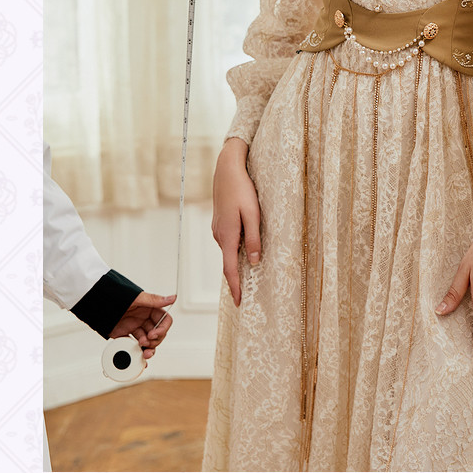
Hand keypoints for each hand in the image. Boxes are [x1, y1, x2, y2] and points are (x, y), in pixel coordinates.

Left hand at [108, 292, 174, 359]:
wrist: (96, 303)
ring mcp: (136, 328)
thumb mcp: (137, 299)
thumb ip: (154, 300)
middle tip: (144, 342)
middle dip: (154, 341)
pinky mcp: (126, 335)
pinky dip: (137, 353)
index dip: (162, 329)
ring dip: (148, 349)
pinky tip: (139, 359)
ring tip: (143, 352)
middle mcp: (144, 319)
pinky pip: (135, 346)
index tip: (154, 334)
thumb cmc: (116, 296)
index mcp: (150, 309)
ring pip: (148, 342)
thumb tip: (172, 298)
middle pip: (158, 334)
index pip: (164, 320)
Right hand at [212, 138, 260, 306]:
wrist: (227, 169)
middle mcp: (219, 235)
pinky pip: (228, 241)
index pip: (230, 269)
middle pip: (229, 262)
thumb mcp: (253, 215)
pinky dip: (235, 249)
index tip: (238, 303)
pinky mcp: (219, 222)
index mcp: (228, 236)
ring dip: (237, 262)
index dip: (235, 287)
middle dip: (236, 279)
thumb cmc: (243, 190)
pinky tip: (244, 249)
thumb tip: (255, 262)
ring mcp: (217, 229)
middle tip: (244, 295)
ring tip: (247, 276)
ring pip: (229, 251)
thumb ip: (254, 239)